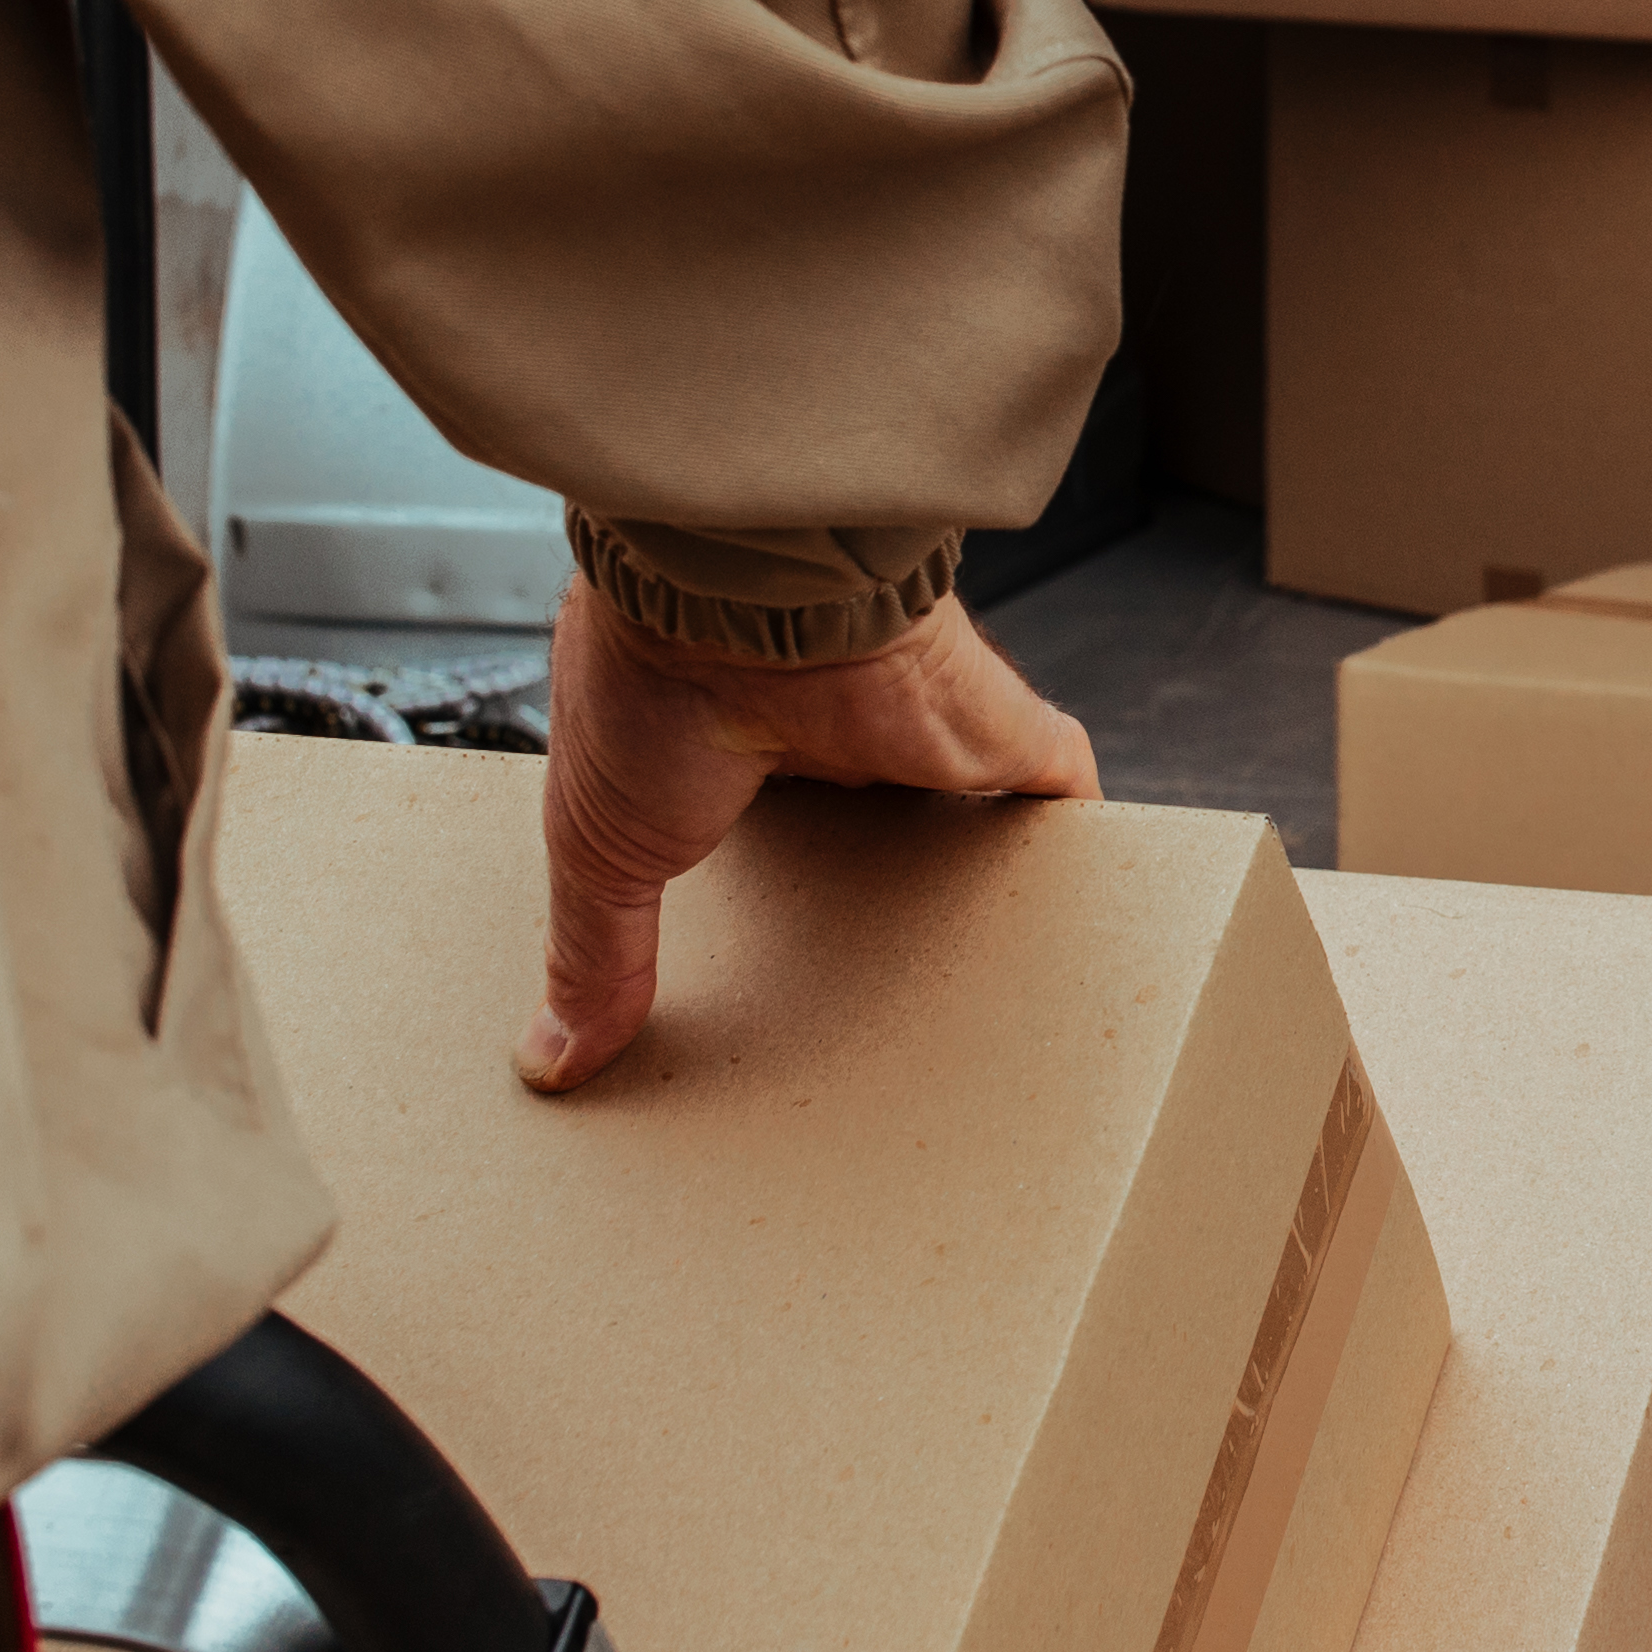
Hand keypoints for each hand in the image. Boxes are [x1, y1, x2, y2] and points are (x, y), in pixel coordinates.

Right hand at [520, 583, 1099, 1091]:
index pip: (770, 814)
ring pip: (974, 807)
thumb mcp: (602, 846)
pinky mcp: (1001, 728)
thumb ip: (595, 953)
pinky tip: (1097, 908)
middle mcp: (839, 722)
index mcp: (736, 731)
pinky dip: (1086, 840)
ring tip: (993, 975)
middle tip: (895, 989)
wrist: (739, 593)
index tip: (782, 959)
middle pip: (880, 816)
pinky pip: (1066, 787)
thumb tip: (554, 1058)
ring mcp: (925, 724)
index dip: (782, 880)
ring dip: (988, 871)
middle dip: (891, 883)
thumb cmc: (649, 684)